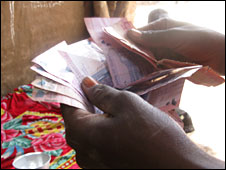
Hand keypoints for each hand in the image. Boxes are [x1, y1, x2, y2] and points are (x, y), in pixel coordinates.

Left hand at [61, 77, 224, 168]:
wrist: (176, 166)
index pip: (68, 108)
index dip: (74, 92)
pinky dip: (101, 132)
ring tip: (111, 109)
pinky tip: (117, 126)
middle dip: (85, 106)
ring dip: (94, 120)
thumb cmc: (152, 133)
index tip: (82, 82)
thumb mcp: (127, 104)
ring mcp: (94, 164)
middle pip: (76, 123)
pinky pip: (96, 146)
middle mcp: (83, 152)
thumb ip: (102, 93)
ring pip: (86, 135)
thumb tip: (86, 84)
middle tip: (99, 93)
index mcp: (83, 133)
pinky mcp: (105, 168)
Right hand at [127, 18, 224, 74]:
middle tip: (120, 61)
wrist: (220, 58)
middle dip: (132, 52)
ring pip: (145, 56)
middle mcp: (160, 37)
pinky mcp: (166, 63)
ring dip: (138, 62)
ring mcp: (163, 51)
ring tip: (127, 70)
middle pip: (141, 44)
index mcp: (162, 24)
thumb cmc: (200, 40)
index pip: (140, 30)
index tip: (118, 47)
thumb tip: (130, 34)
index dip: (129, 38)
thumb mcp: (175, 36)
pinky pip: (153, 65)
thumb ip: (153, 37)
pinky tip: (140, 75)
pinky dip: (147, 69)